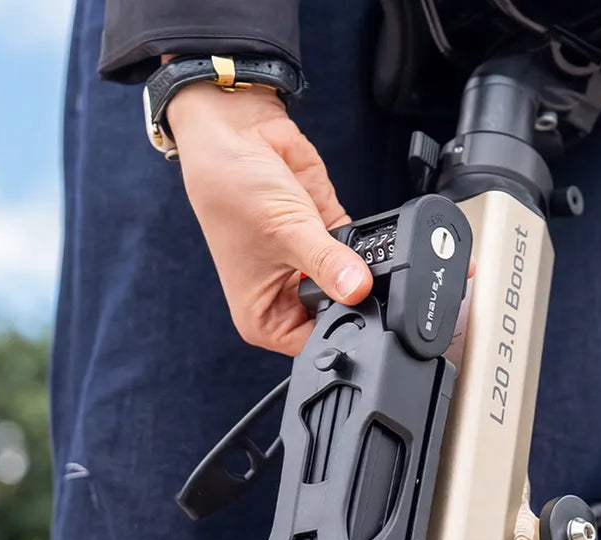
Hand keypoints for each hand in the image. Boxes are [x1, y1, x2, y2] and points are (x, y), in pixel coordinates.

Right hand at [167, 82, 370, 354]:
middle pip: (339, 315)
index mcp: (264, 317)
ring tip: (358, 253)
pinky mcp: (330, 238)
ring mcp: (311, 268)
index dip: (343, 330)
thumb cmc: (232, 190)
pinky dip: (369, 246)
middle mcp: (286, 298)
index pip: (316, 344)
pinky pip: (362, 253)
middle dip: (356, 298)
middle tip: (365, 280)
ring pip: (355, 284)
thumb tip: (360, 289)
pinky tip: (365, 236)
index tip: (363, 313)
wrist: (235, 134)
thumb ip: (328, 264)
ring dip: (364, 270)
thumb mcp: (284, 233)